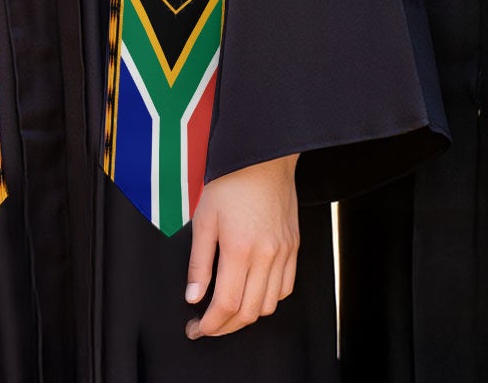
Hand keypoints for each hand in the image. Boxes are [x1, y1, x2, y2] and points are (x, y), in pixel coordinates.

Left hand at [186, 153, 298, 338]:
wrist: (262, 158)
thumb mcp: (203, 218)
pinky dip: (268, 300)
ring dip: (247, 316)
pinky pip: (286, 288)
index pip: (227, 304)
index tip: (197, 329)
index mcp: (240, 249)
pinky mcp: (294, 248)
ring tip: (227, 312)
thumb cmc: (230, 182)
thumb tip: (193, 296)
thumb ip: (199, 262)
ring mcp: (284, 254)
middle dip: (225, 327)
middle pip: (249, 312)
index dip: (211, 324)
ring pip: (269, 305)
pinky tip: (252, 294)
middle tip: (207, 326)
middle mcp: (266, 256)